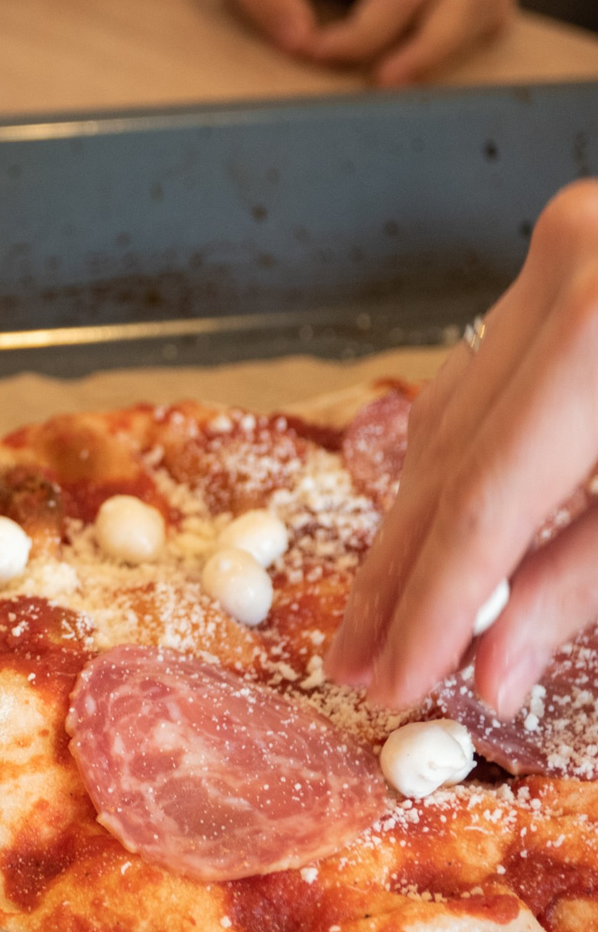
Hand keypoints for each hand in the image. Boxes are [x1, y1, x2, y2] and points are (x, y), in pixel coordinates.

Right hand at [331, 182, 597, 712]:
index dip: (435, 605)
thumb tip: (495, 669)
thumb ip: (595, 578)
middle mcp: (570, 272)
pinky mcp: (568, 247)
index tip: (398, 684)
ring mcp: (563, 248)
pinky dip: (462, 461)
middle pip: (449, 459)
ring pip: (453, 416)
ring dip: (417, 527)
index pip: (489, 500)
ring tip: (384, 621)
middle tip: (357, 669)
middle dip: (401, 577)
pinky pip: (485, 374)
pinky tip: (436, 530)